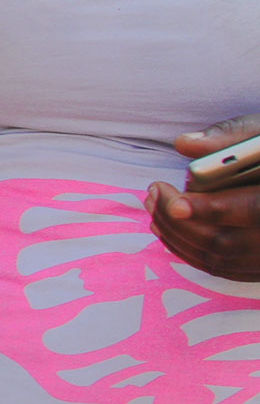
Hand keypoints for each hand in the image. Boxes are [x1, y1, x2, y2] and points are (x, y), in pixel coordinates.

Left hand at [148, 114, 259, 279]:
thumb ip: (231, 135)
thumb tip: (185, 143)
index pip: (254, 210)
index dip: (212, 209)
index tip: (175, 202)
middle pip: (228, 242)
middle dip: (180, 221)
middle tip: (154, 191)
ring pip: (222, 259)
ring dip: (177, 235)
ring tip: (153, 204)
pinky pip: (225, 268)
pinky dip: (190, 250)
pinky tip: (167, 227)